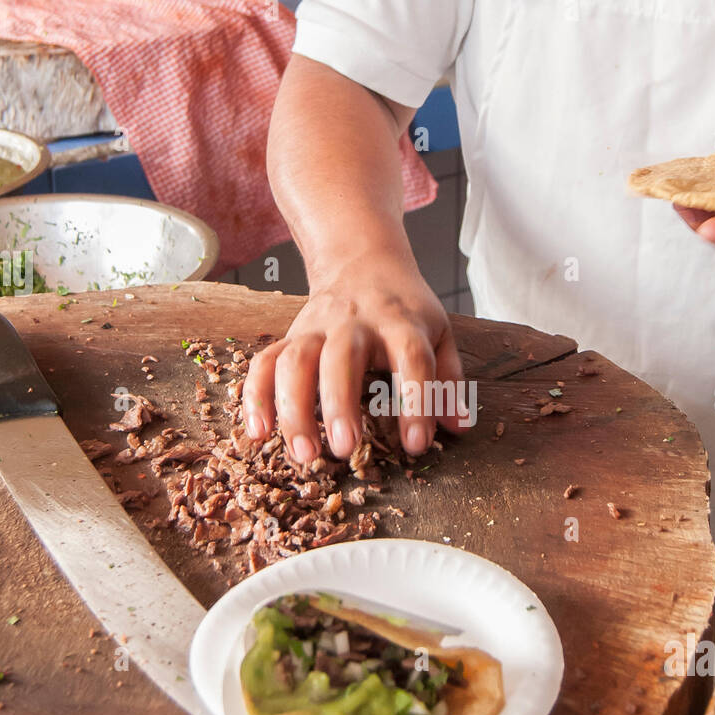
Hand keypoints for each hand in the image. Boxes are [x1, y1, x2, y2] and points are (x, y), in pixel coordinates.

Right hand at [241, 255, 465, 464]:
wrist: (362, 260)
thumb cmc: (405, 309)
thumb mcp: (438, 332)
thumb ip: (449, 378)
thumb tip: (459, 426)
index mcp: (400, 323)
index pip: (411, 359)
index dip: (416, 401)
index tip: (415, 445)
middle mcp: (355, 323)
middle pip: (342, 357)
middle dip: (340, 403)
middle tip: (346, 449)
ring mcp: (316, 328)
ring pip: (295, 360)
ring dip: (293, 407)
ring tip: (304, 454)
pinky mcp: (289, 336)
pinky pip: (264, 363)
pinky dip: (255, 397)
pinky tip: (258, 434)